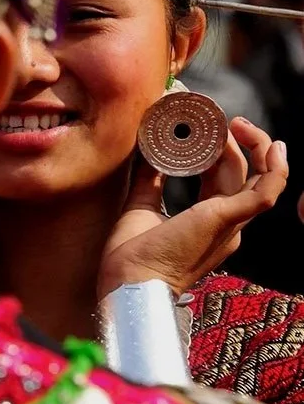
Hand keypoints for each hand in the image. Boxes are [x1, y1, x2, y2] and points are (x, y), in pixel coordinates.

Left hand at [99, 117, 287, 297]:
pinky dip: (273, 168)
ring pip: (260, 180)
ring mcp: (231, 224)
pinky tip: (272, 148)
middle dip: (239, 145)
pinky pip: (265, 192)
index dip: (224, 156)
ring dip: (254, 148)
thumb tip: (148, 153)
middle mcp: (228, 225)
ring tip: (236, 124)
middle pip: (245, 176)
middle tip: (223, 122)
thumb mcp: (141, 207)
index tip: (211, 132)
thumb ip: (149, 180)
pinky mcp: (227, 220)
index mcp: (210, 224)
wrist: (131, 281)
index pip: (227, 183)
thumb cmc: (132, 256)